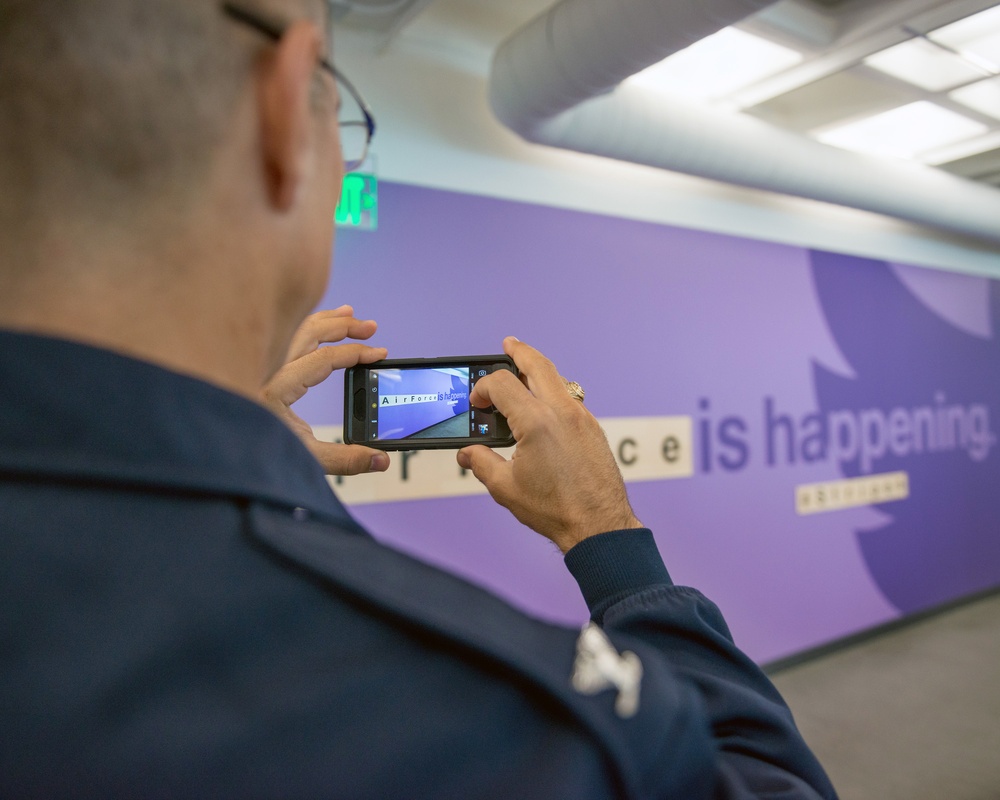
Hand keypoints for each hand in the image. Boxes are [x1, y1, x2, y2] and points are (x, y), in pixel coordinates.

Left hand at [260, 306, 389, 474]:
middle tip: (371, 328)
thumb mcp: (306, 459)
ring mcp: (261, 365)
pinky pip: (285, 336)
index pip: (323, 358)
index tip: (378, 353)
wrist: (223, 456)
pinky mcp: (261, 368)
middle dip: (343, 326)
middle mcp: (266, 371)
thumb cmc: (257, 456)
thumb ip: (346, 460)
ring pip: (295, 329)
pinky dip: (307, 326)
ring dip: (326, 320)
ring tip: (351, 316)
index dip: (355, 353)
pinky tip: (323, 324)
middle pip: (309, 332)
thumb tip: (381, 461)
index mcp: (275, 389)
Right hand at [457, 338, 641, 552]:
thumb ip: (480, 463)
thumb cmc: (555, 509)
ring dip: (538, 370)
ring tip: (524, 370)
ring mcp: (582, 417)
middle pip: (538, 364)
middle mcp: (562, 411)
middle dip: (519, 351)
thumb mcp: (505, 487)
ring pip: (558, 378)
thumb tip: (467, 453)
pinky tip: (543, 404)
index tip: (476, 404)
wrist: (599, 524)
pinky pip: (571, 397)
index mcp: (536, 422)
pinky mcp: (593, 428)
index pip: (501, 384)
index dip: (482, 389)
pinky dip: (553, 391)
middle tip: (508, 344)